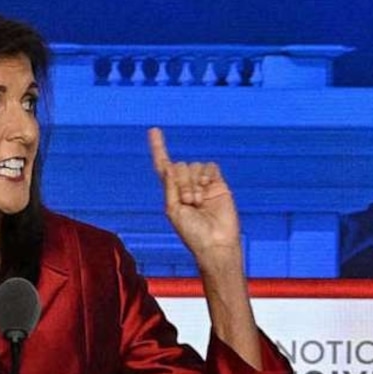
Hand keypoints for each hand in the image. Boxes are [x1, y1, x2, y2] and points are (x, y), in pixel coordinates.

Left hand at [149, 128, 243, 274]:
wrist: (215, 242)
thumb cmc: (192, 233)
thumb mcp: (173, 210)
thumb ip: (171, 187)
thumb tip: (170, 165)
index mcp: (172, 192)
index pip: (163, 166)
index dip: (159, 148)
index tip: (154, 130)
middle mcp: (187, 186)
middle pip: (179, 166)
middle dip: (182, 182)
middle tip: (188, 201)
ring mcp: (203, 184)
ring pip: (194, 166)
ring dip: (194, 183)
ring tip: (198, 202)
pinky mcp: (219, 184)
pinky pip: (210, 167)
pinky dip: (206, 175)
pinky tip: (208, 188)